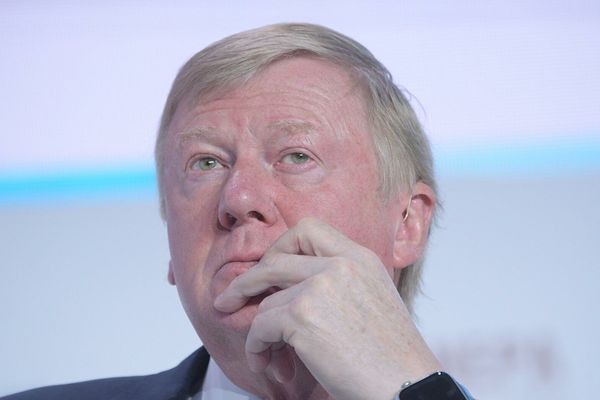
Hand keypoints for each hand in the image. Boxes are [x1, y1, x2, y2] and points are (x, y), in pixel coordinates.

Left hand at [214, 217, 440, 399]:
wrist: (406, 386)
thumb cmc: (391, 354)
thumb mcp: (373, 298)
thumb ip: (339, 281)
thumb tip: (290, 287)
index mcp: (359, 257)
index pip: (308, 229)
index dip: (281, 247)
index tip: (269, 269)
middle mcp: (339, 264)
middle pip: (275, 259)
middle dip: (246, 281)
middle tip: (229, 299)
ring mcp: (319, 287)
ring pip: (266, 301)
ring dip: (259, 332)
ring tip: (268, 355)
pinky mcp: (302, 315)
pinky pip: (259, 326)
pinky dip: (257, 348)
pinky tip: (268, 364)